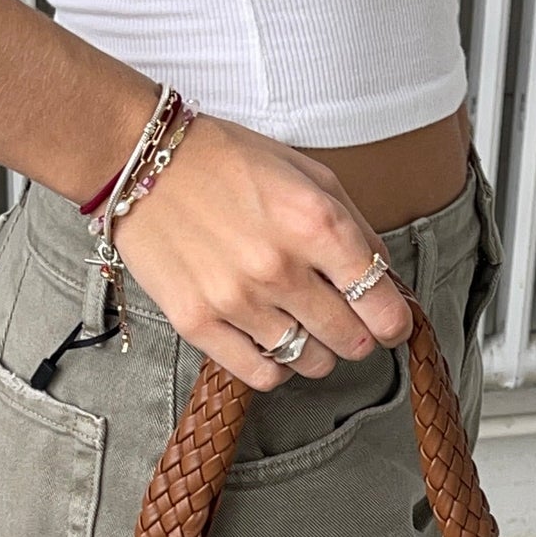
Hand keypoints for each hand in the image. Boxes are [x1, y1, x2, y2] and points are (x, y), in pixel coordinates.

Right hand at [110, 115, 413, 389]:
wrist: (142, 161)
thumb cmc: (227, 161)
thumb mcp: (308, 174)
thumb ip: (355, 227)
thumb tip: (385, 279)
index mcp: (316, 222)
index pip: (381, 303)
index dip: (394, 321)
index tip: (389, 322)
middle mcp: (280, 267)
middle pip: (351, 340)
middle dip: (357, 335)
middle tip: (344, 320)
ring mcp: (237, 300)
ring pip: (310, 362)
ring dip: (315, 350)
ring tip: (299, 322)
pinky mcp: (198, 322)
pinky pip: (262, 375)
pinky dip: (275, 366)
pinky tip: (270, 340)